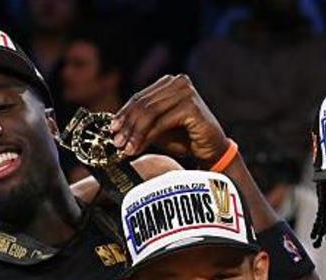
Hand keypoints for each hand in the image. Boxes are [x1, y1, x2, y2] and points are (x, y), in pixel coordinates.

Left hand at [109, 74, 229, 162]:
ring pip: (149, 112)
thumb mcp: (158, 127)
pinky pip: (161, 121)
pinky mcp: (191, 106)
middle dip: (128, 125)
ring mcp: (186, 91)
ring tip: (126, 148)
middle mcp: (178, 81)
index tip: (112, 130)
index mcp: (169, 82)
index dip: (124, 114)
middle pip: (143, 104)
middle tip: (117, 142)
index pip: (140, 97)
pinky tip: (138, 148)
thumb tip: (114, 127)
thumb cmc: (186, 139)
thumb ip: (141, 122)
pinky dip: (147, 136)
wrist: (213, 151)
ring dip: (135, 132)